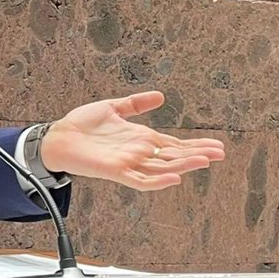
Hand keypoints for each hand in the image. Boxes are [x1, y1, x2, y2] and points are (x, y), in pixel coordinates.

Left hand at [39, 91, 224, 190]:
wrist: (57, 137)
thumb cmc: (82, 125)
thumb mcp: (113, 108)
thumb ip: (136, 104)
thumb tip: (161, 96)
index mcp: (140, 138)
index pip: (174, 144)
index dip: (195, 145)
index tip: (217, 145)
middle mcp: (139, 152)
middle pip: (174, 156)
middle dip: (197, 154)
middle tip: (221, 153)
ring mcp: (129, 162)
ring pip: (163, 167)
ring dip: (184, 165)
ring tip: (205, 161)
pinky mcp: (116, 171)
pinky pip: (141, 180)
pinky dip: (158, 180)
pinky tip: (174, 177)